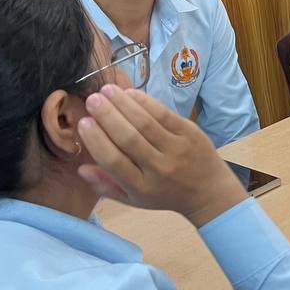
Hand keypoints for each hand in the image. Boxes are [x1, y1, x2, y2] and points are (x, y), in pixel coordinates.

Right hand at [76, 84, 245, 226]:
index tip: (83, 122)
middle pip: (129, 138)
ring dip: (124, 104)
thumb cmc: (164, 194)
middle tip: (92, 99)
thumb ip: (106, 185)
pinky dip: (146, 102)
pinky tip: (130, 92)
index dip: (96, 141)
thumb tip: (80, 168)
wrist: (209, 191)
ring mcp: (176, 148)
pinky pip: (164, 114)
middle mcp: (158, 168)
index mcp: (141, 186)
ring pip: (146, 123)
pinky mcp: (190, 132)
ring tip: (106, 90)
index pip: (114, 162)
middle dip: (107, 116)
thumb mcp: (133, 199)